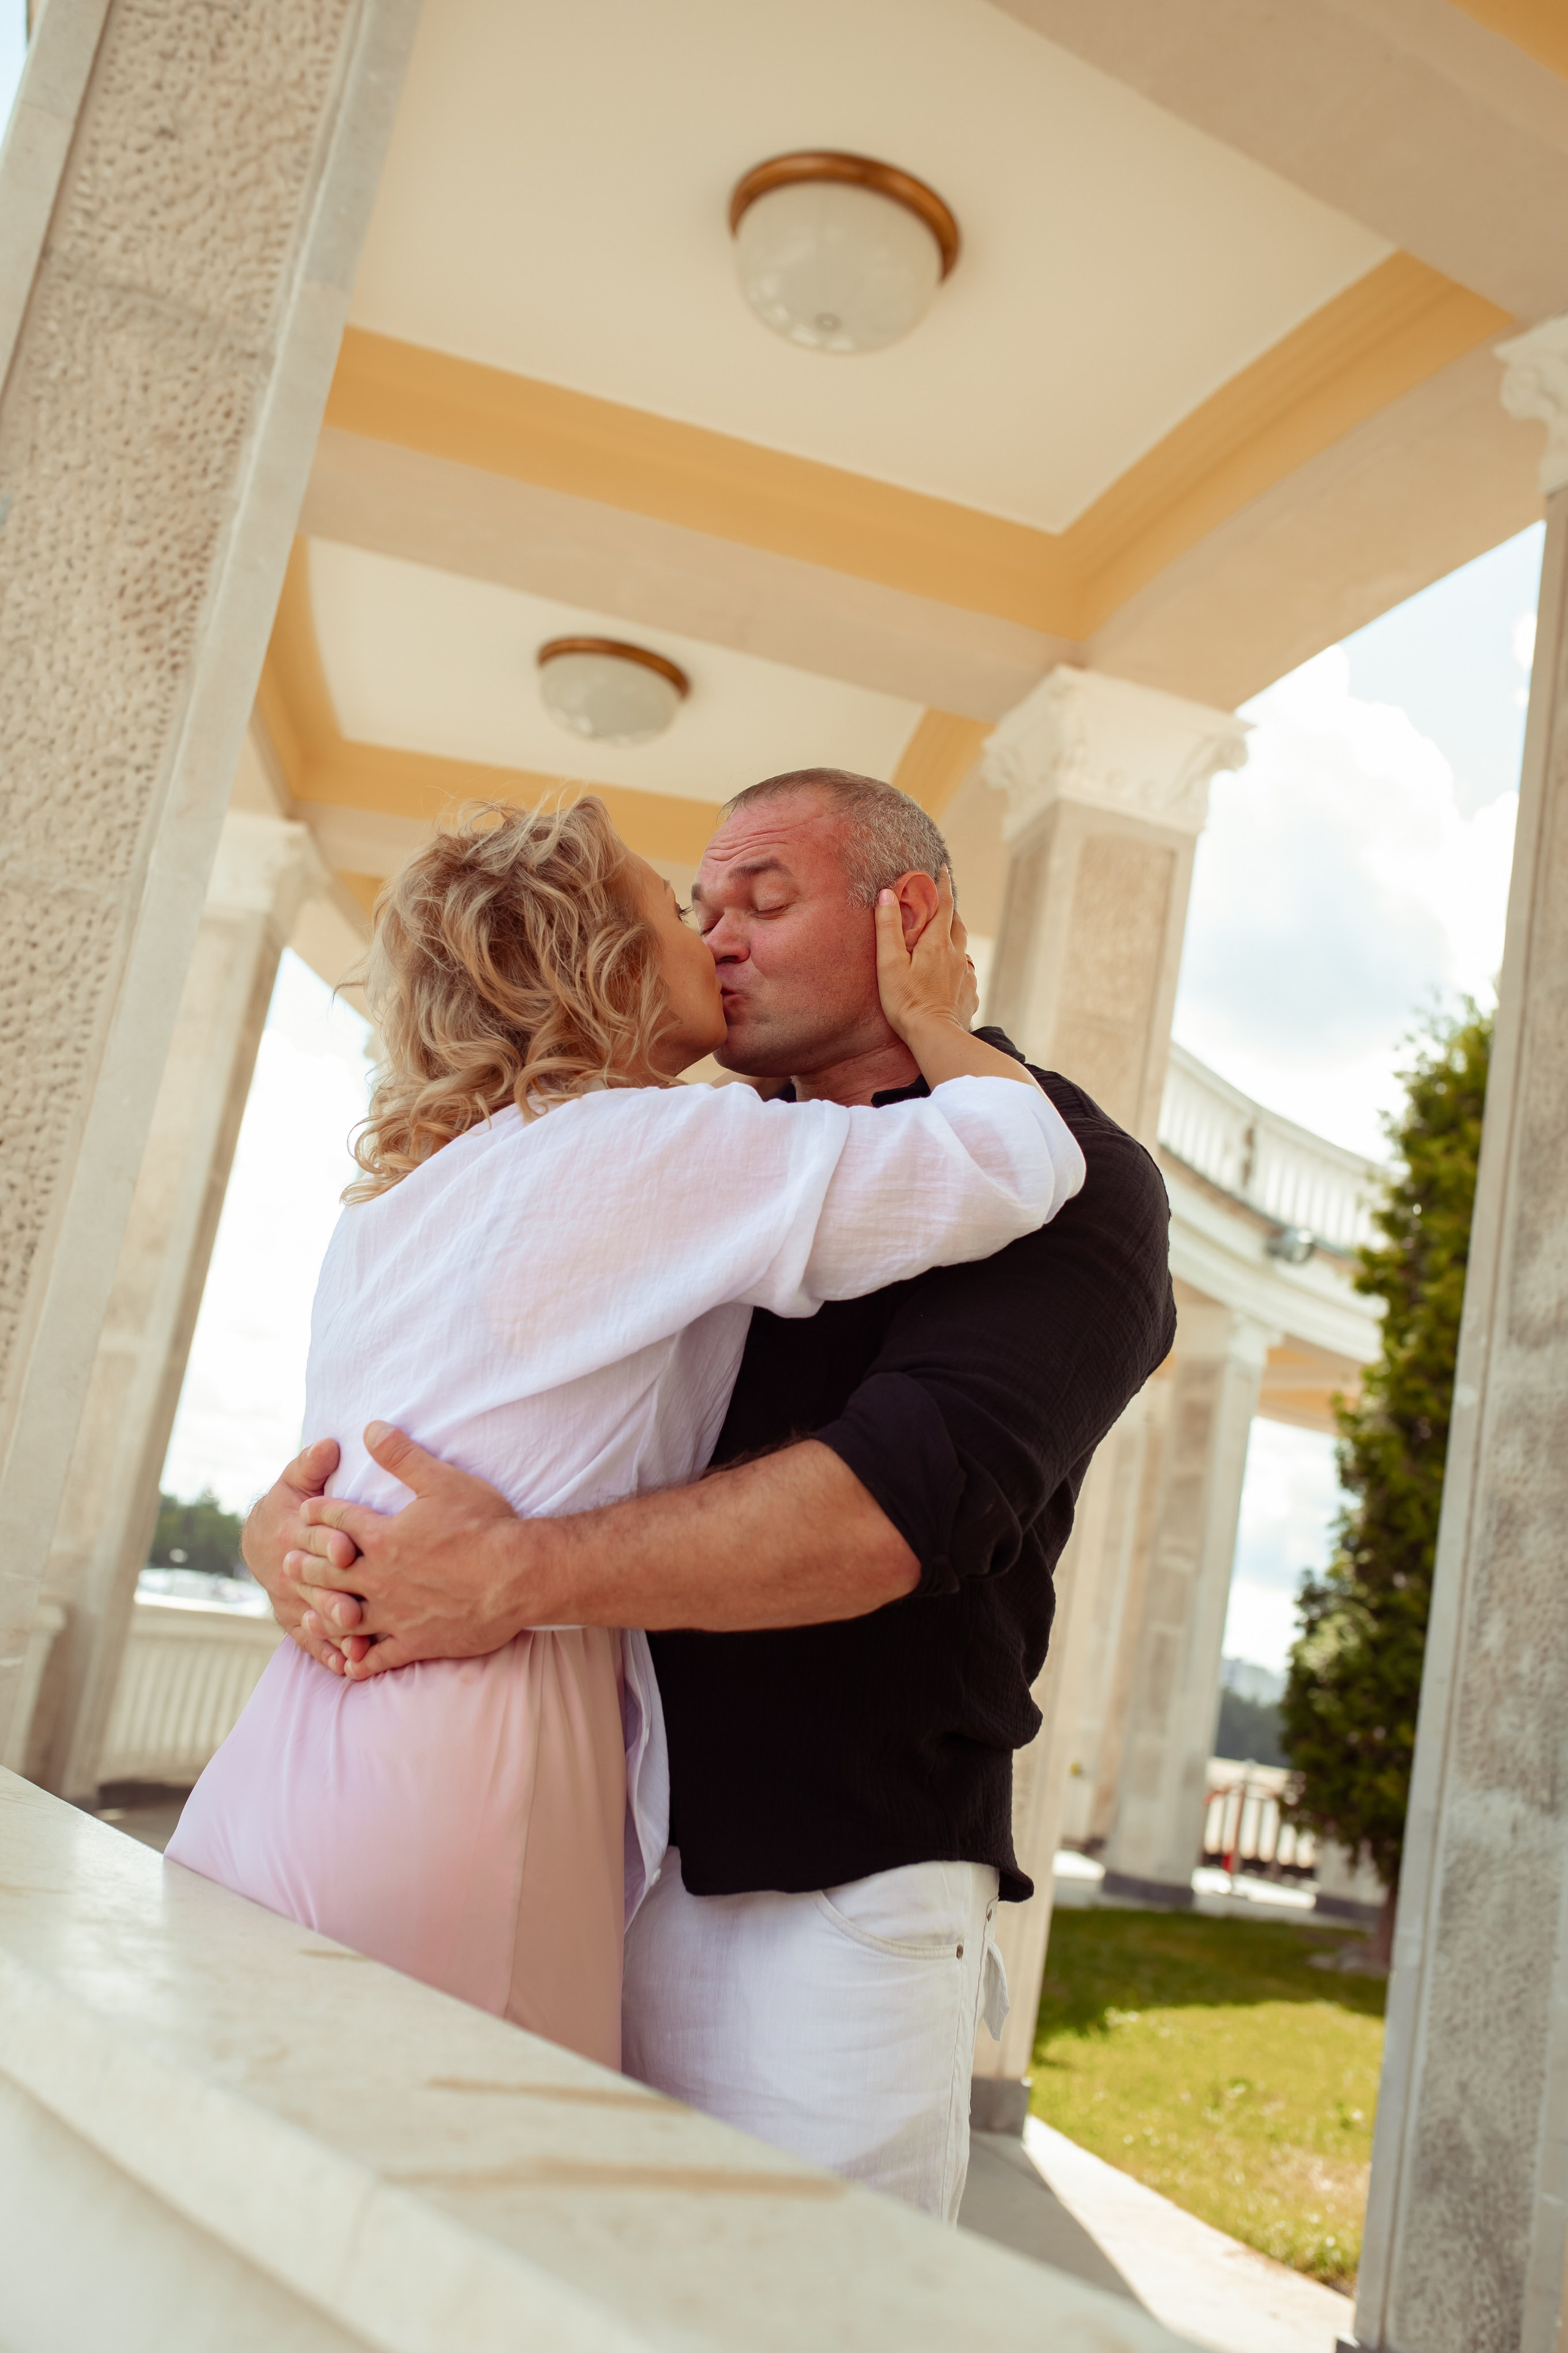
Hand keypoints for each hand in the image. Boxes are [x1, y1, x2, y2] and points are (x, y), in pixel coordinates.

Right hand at [242, 1439, 368, 1673]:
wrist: (261, 1539)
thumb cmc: (292, 1501)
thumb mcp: (296, 1478)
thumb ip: (312, 1464)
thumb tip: (328, 1444)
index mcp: (293, 1531)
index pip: (312, 1537)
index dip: (328, 1542)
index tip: (348, 1548)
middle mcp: (291, 1570)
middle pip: (314, 1585)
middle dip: (332, 1597)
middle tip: (353, 1610)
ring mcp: (293, 1599)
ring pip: (313, 1617)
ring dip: (333, 1633)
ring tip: (356, 1647)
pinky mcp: (297, 1620)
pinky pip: (312, 1641)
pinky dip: (328, 1654)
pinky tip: (349, 1668)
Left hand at [290, 1421, 530, 1677]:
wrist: (517, 1576)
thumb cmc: (484, 1525)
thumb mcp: (443, 1480)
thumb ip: (403, 1456)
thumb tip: (371, 1428)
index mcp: (383, 1537)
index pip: (339, 1520)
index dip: (319, 1512)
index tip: (306, 1510)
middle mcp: (380, 1578)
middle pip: (329, 1572)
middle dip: (307, 1566)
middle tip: (287, 1564)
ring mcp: (395, 1614)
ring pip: (344, 1618)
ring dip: (322, 1615)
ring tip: (306, 1615)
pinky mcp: (415, 1642)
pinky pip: (377, 1657)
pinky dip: (359, 1661)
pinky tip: (349, 1663)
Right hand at [875, 867, 974, 1045]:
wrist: (935, 1037)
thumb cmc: (906, 1002)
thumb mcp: (889, 963)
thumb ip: (887, 928)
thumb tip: (887, 893)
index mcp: (937, 943)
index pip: (944, 904)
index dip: (942, 885)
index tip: (943, 869)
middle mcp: (956, 955)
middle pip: (957, 924)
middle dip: (949, 910)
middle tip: (939, 903)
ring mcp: (966, 975)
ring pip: (963, 948)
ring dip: (954, 936)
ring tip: (943, 936)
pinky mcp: (970, 994)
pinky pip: (966, 973)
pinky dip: (958, 966)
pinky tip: (951, 974)